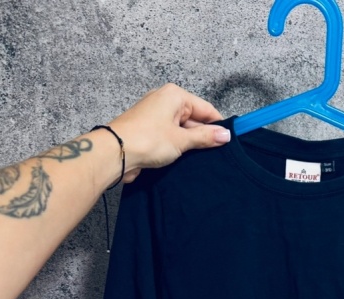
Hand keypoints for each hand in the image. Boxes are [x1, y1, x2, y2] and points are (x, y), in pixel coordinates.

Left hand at [105, 82, 230, 183]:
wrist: (114, 153)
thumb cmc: (147, 140)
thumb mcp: (181, 140)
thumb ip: (205, 137)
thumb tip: (226, 135)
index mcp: (175, 95)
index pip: (206, 109)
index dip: (218, 125)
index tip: (229, 141)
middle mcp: (165, 101)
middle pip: (194, 119)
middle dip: (203, 136)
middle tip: (216, 155)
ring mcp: (155, 116)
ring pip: (182, 129)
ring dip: (190, 144)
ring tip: (201, 159)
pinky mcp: (149, 130)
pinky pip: (170, 136)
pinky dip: (178, 146)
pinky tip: (185, 159)